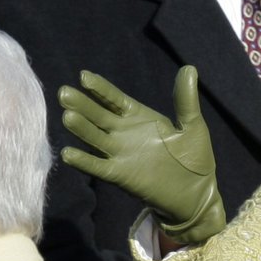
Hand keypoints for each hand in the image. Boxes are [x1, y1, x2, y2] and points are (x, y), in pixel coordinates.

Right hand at [59, 66, 225, 244]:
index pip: (114, 98)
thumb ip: (186, 100)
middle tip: (64, 93)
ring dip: (81, 128)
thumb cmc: (195, 158)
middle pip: (98, 115)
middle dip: (82, 104)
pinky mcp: (120, 175)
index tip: (84, 76)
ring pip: (95, 137)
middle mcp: (123, 133)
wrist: (196, 193)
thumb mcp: (193, 126)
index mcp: (138, 116)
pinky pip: (98, 166)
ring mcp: (120, 154)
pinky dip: (84, 161)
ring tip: (67, 117)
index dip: (99, 88)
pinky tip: (68, 153)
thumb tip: (189, 68)